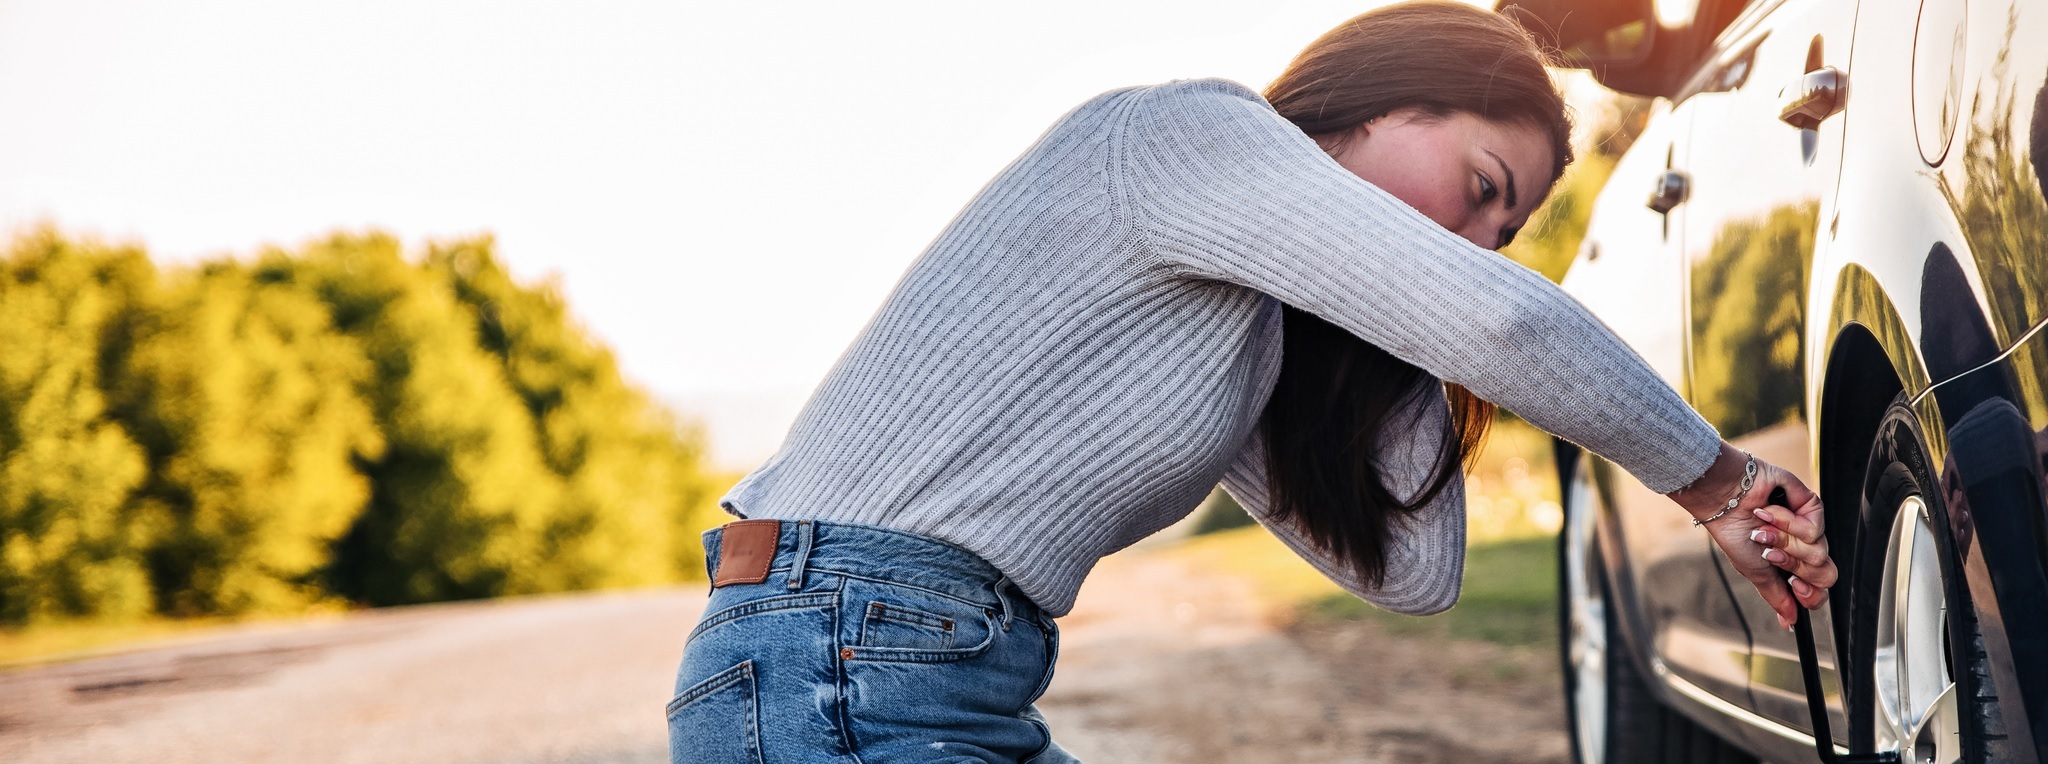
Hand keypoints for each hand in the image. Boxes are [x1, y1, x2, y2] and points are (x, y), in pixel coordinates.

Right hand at [1669, 444, 1836, 628]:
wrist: (1725, 502)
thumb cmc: (1734, 533)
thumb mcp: (1755, 572)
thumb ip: (1776, 596)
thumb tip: (1789, 622)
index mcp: (1791, 565)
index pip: (1819, 589)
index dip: (1811, 593)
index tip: (1794, 586)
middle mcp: (1803, 548)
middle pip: (1825, 574)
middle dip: (1794, 565)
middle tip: (1771, 554)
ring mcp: (1809, 527)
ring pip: (1819, 552)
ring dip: (1785, 543)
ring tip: (1763, 529)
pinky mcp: (1811, 506)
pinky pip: (1815, 528)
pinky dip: (1788, 523)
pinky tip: (1768, 513)